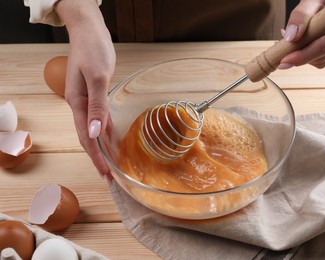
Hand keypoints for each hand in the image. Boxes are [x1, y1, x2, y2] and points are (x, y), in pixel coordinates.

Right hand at [55, 0, 115, 177]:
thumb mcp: (97, 77)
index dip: (95, 157)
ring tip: (112, 164)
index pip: (86, 137)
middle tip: (109, 177)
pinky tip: (113, 140)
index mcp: (78, 104)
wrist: (89, 31)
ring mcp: (87, 101)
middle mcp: (81, 106)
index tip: (104, 174)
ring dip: (103, 148)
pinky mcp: (95, 95)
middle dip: (99, 158)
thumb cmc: (92, 50)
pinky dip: (107, 132)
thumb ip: (97, 105)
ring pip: (95, 131)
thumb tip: (94, 133)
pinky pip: (101, 119)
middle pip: (89, 138)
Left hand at [279, 0, 324, 68]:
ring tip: (292, 43)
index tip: (283, 60)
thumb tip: (290, 38)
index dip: (302, 55)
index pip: (323, 44)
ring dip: (305, 57)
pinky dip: (312, 56)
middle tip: (281, 60)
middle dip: (300, 58)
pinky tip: (303, 44)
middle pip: (324, 54)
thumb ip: (300, 16)